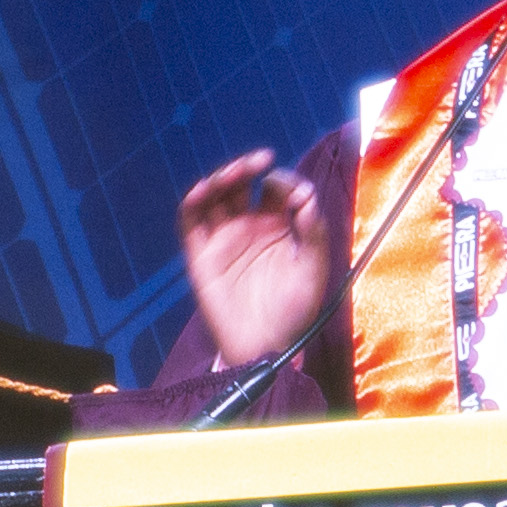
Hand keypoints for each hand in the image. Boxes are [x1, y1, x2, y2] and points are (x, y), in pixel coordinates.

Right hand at [175, 149, 331, 366]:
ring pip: (216, 196)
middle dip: (250, 167)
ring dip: (223, 177)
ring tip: (237, 171)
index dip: (285, 181)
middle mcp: (249, 226)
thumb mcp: (314, 270)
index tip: (296, 192)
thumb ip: (314, 233)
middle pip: (243, 184)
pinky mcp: (202, 255)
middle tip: (262, 160)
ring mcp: (224, 238)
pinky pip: (192, 222)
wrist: (266, 346)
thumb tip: (307, 196)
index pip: (276, 188)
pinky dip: (194, 201)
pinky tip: (205, 190)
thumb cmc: (294, 311)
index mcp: (278, 226)